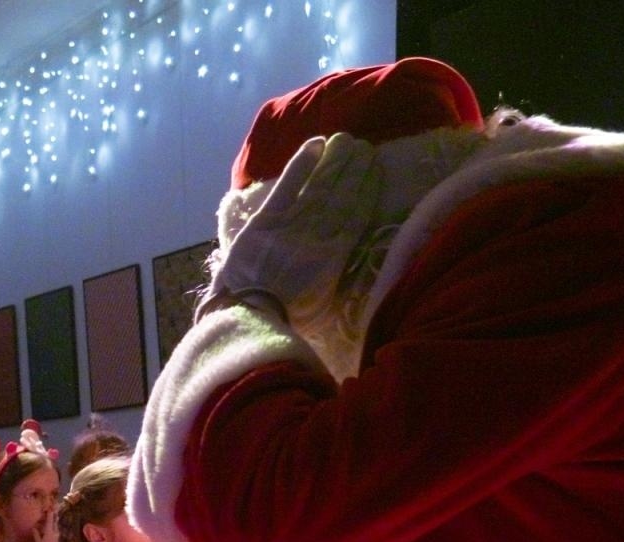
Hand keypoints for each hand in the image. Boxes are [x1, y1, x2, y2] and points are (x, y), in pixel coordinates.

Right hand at [34, 508, 59, 541]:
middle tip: (56, 515)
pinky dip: (55, 533)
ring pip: (57, 530)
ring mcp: (57, 538)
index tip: (51, 510)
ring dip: (56, 526)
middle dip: (55, 519)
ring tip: (55, 524)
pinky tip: (54, 535)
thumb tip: (33, 528)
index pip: (49, 522)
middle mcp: (54, 534)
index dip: (50, 516)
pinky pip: (56, 536)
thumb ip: (36, 534)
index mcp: (49, 532)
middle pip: (55, 525)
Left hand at [199, 132, 381, 327]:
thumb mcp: (324, 305)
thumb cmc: (286, 319)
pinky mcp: (265, 221)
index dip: (367, 190)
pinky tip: (315, 145)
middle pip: (342, 196)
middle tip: (363, 146)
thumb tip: (349, 254)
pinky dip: (301, 165)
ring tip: (345, 140)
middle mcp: (318, 236)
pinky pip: (288, 187)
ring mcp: (292, 225)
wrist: (247, 317)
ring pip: (319, 187)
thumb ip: (338, 276)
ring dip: (334, 161)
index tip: (376, 169)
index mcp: (335, 259)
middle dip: (354, 169)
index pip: (357, 216)